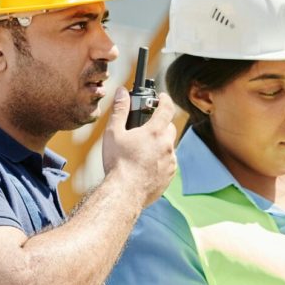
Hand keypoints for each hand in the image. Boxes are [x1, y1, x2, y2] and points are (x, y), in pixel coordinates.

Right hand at [102, 88, 176, 205]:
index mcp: (155, 132)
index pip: (167, 108)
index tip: (162, 97)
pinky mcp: (170, 174)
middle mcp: (167, 145)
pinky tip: (146, 164)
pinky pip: (168, 162)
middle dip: (161, 124)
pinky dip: (161, 159)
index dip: (165, 100)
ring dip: (160, 144)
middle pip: (169, 127)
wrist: (125, 192)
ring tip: (142, 149)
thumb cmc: (118, 163)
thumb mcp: (114, 133)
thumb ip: (119, 110)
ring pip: (169, 146)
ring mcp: (171, 161)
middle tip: (147, 126)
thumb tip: (122, 92)